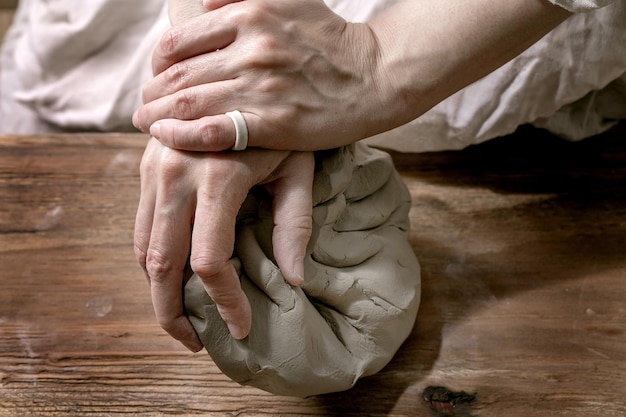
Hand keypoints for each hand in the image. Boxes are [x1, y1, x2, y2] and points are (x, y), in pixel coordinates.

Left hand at [133, 0, 386, 151]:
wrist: (375, 74)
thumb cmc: (330, 40)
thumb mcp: (287, 0)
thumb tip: (200, 2)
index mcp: (248, 15)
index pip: (179, 42)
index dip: (159, 64)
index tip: (158, 79)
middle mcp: (250, 48)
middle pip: (178, 75)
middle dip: (152, 94)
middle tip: (144, 107)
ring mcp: (261, 86)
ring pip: (189, 102)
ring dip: (159, 116)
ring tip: (148, 124)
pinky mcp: (273, 122)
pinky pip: (214, 131)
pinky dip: (183, 135)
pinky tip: (166, 137)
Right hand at [134, 137, 313, 350]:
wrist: (236, 75)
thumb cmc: (279, 124)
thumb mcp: (296, 169)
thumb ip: (294, 224)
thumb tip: (294, 282)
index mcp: (219, 178)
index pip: (211, 261)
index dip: (224, 304)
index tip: (242, 329)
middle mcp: (176, 174)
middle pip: (162, 263)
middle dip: (173, 311)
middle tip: (195, 343)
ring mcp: (154, 169)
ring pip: (142, 249)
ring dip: (157, 291)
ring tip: (182, 318)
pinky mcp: (145, 167)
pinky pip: (139, 227)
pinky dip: (153, 261)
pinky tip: (174, 277)